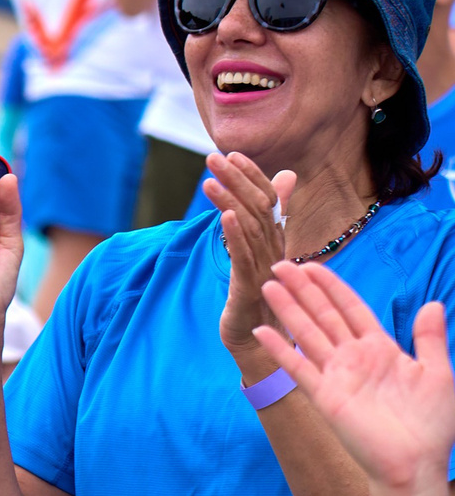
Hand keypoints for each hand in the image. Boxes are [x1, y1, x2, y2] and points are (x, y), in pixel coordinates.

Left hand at [204, 150, 295, 365]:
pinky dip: (236, 235)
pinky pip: (244, 258)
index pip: (267, 200)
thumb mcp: (261, 252)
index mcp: (276, 241)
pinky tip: (225, 216)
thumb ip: (268, 217)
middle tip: (213, 157)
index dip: (252, 176)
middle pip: (258, 209)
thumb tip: (284, 178)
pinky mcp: (249, 288)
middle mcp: (274, 250)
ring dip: (230, 202)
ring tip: (210, 180)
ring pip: (250, 229)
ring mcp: (264, 269)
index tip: (232, 153)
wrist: (260, 342)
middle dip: (236, 181)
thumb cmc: (260, 296)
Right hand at [255, 260, 454, 495]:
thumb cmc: (432, 424)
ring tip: (269, 286)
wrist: (416, 464)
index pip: (351, 309)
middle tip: (280, 266)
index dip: (332, 287)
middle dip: (303, 290)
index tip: (312, 265)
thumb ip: (430, 339)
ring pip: (308, 334)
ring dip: (289, 310)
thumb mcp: (439, 374)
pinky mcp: (325, 396)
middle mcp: (354, 357)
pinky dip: (281, 350)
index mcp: (381, 348)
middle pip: (324, 315)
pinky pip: (299, 368)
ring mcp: (337, 375)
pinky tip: (264, 332)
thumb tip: (433, 304)